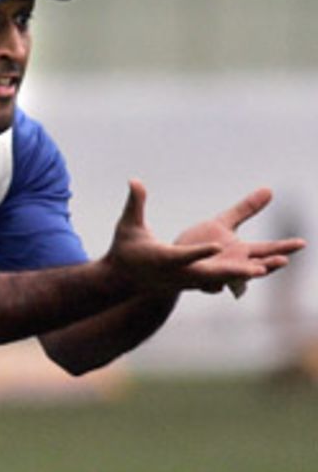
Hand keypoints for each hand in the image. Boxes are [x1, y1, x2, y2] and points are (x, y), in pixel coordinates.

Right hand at [105, 180, 302, 295]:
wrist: (121, 280)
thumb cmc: (123, 248)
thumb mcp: (126, 225)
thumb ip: (135, 203)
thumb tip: (134, 179)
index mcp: (161, 259)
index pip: (182, 256)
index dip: (200, 251)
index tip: (218, 245)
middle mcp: (177, 274)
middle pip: (206, 275)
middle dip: (231, 273)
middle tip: (256, 269)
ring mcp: (185, 282)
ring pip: (217, 280)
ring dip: (241, 275)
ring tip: (267, 269)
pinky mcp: (192, 284)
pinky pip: (218, 281)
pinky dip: (237, 277)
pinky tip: (260, 270)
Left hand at [173, 186, 301, 296]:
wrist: (167, 263)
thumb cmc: (198, 244)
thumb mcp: (223, 223)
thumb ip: (245, 209)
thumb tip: (270, 189)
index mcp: (240, 252)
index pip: (266, 250)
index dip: (284, 247)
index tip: (302, 243)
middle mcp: (231, 266)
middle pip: (254, 267)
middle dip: (269, 264)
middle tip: (284, 260)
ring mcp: (215, 275)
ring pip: (232, 277)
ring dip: (244, 274)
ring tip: (258, 271)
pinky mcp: (196, 280)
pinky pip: (206, 282)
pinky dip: (214, 282)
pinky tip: (218, 279)